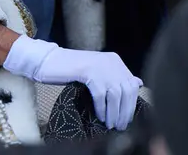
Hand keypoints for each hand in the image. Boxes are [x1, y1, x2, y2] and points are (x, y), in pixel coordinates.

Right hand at [2, 37, 140, 130]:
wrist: (49, 61)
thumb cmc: (72, 70)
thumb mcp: (97, 71)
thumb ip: (115, 77)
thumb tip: (138, 83)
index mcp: (115, 60)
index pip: (131, 85)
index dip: (131, 104)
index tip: (127, 119)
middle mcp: (111, 61)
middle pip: (126, 91)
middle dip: (125, 111)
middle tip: (120, 126)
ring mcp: (100, 65)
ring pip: (114, 95)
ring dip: (114, 113)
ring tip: (110, 125)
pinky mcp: (88, 71)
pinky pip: (100, 94)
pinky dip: (101, 108)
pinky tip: (100, 117)